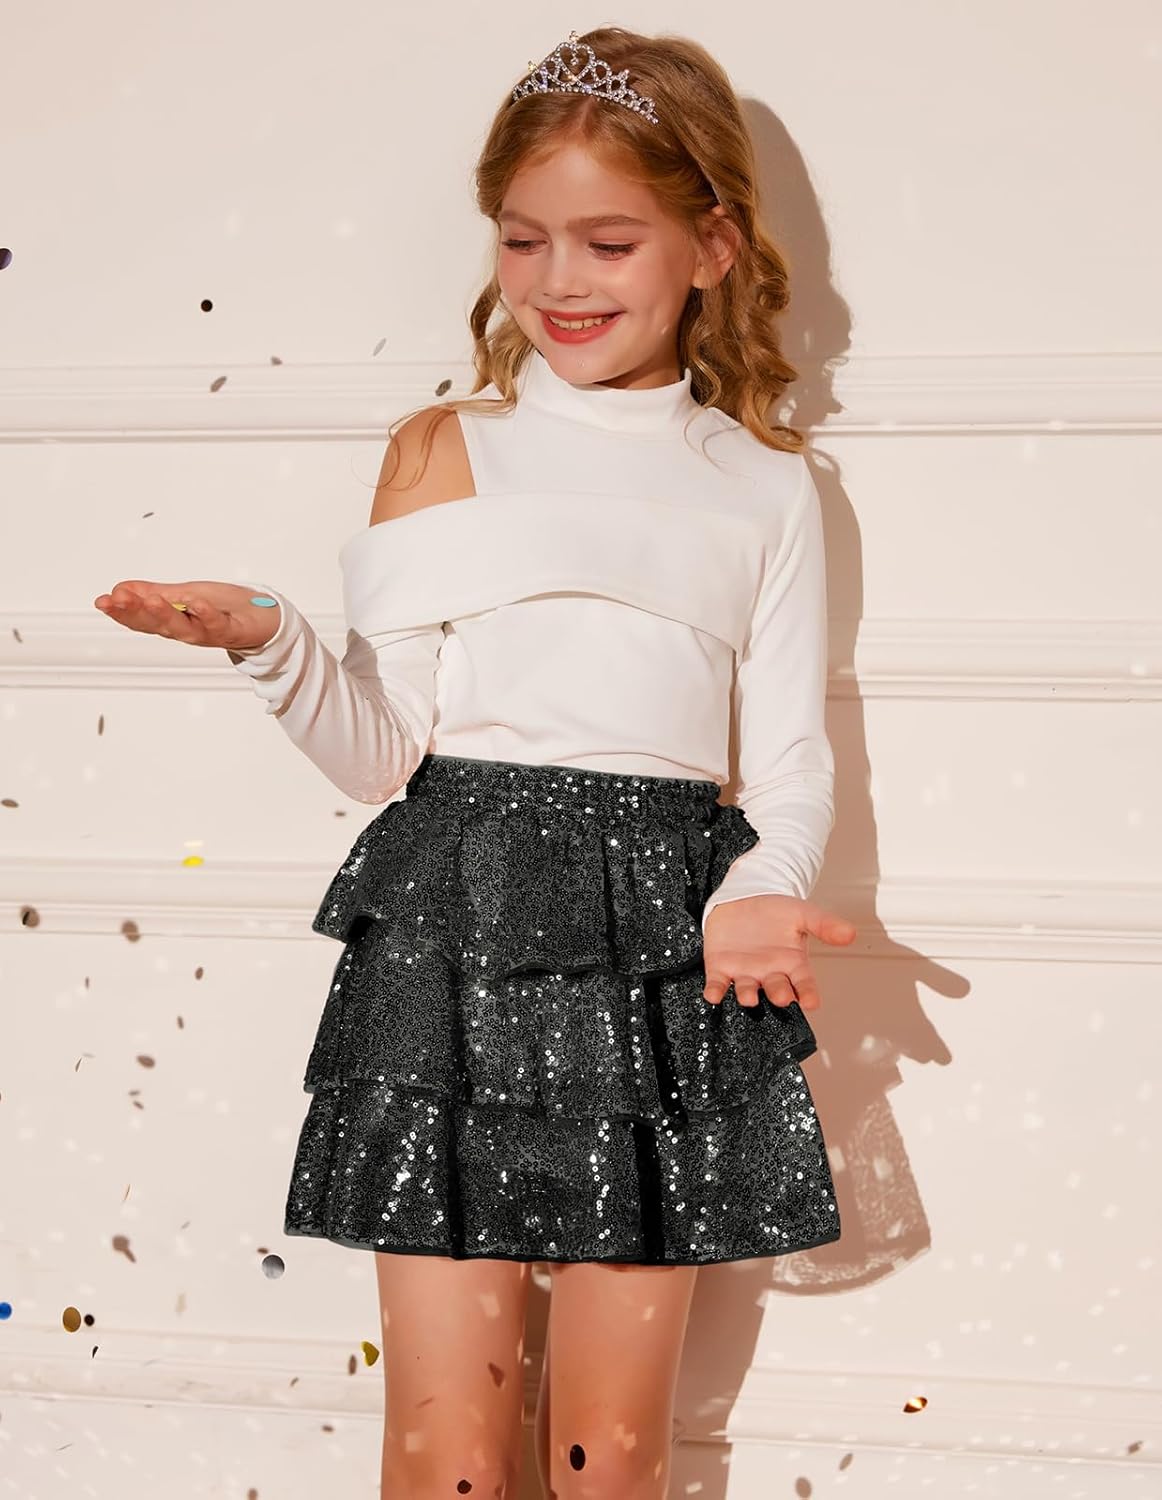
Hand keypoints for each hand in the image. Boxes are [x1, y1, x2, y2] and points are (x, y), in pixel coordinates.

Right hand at [94, 580, 280, 652]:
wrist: (263, 618)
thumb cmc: (224, 607)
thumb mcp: (183, 595)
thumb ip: (152, 594)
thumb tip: (119, 590)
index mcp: (173, 621)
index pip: (141, 618)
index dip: (120, 611)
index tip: (102, 601)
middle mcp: (187, 630)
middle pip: (156, 624)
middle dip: (134, 612)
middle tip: (116, 600)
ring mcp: (209, 632)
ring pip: (182, 628)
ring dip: (165, 615)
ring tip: (151, 601)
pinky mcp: (231, 630)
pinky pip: (217, 624)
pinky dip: (206, 614)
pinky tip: (195, 603)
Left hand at [702, 893, 856, 1010]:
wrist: (743, 897)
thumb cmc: (774, 911)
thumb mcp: (802, 913)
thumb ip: (824, 924)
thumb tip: (850, 933)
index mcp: (792, 963)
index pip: (804, 983)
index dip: (808, 994)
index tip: (811, 1002)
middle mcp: (770, 973)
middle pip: (776, 989)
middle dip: (779, 994)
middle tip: (781, 997)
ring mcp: (745, 973)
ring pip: (747, 989)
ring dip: (747, 995)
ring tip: (749, 997)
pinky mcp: (720, 968)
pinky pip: (718, 983)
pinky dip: (715, 990)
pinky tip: (713, 995)